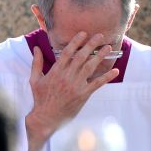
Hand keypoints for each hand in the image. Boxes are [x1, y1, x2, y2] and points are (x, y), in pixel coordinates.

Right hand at [26, 32, 119, 150]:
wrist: (46, 117)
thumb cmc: (40, 98)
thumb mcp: (35, 79)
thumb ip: (36, 62)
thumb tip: (36, 48)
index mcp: (55, 71)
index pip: (67, 53)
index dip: (76, 42)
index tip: (83, 33)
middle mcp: (67, 76)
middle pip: (81, 57)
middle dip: (91, 45)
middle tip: (99, 35)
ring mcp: (76, 85)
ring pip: (90, 67)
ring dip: (100, 56)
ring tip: (108, 48)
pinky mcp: (83, 95)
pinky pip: (97, 84)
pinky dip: (106, 77)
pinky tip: (115, 71)